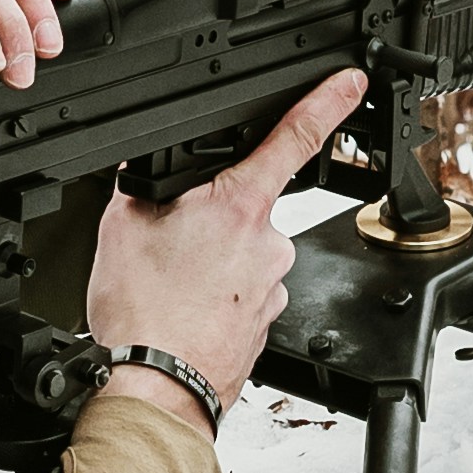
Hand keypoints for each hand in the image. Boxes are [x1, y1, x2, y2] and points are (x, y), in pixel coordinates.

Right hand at [86, 68, 365, 423]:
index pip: (294, 136)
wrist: (158, 390)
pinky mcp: (266, 323)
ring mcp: (272, 287)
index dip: (326, 101)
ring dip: (209, 266)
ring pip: (240, 257)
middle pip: (244, 209)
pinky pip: (240, 295)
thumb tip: (146, 170)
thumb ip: (144, 185)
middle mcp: (269, 243)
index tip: (350, 82)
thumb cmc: (144, 316)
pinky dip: (214, 299)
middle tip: (167, 251)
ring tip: (169, 291)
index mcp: (239, 205)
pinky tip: (183, 313)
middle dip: (209, 221)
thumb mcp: (122, 226)